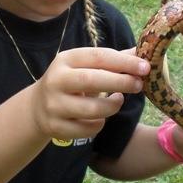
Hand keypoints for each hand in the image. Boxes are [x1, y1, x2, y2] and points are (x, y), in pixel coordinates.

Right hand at [31, 47, 146, 143]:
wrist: (37, 107)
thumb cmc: (71, 82)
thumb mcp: (85, 66)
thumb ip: (112, 61)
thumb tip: (141, 53)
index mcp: (65, 59)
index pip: (98, 57)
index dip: (124, 62)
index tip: (145, 67)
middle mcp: (56, 80)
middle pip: (92, 80)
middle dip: (121, 82)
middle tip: (139, 85)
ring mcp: (54, 105)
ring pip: (92, 110)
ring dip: (112, 106)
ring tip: (118, 100)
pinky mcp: (55, 127)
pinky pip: (87, 129)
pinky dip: (99, 124)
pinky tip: (100, 117)